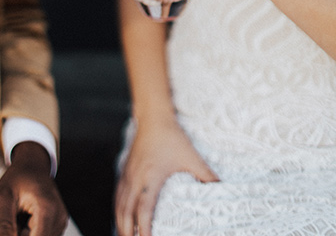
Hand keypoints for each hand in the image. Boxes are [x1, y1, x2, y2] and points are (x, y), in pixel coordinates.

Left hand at [0, 142, 67, 235]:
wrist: (32, 165)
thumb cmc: (17, 177)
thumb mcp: (3, 198)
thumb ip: (4, 226)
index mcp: (47, 209)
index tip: (2, 232)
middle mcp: (58, 217)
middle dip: (15, 235)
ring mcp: (60, 221)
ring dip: (19, 235)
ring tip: (8, 221)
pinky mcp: (57, 225)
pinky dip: (26, 234)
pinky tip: (17, 222)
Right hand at [115, 118, 217, 235]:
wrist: (153, 117)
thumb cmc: (171, 137)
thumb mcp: (191, 157)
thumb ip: (206, 175)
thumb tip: (223, 189)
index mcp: (150, 178)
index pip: (143, 210)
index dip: (143, 228)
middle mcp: (135, 179)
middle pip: (125, 213)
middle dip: (128, 232)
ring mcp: (127, 175)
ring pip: (119, 205)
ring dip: (121, 224)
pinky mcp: (125, 171)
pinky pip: (118, 196)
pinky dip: (118, 210)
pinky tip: (121, 217)